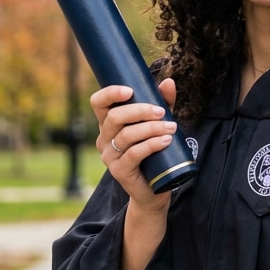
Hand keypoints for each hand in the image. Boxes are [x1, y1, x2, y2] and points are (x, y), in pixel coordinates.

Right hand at [90, 80, 177, 213]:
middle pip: (114, 117)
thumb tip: (168, 82)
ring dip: (151, 128)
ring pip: (126, 135)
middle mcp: (104, 139)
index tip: (130, 90)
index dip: (110, 93)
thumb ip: (163, 103)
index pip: (98, 102)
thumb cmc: (155, 152)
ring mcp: (109, 156)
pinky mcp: (119, 171)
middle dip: (140, 110)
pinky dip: (151, 145)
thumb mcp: (158, 123)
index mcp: (108, 124)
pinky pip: (133, 154)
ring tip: (172, 128)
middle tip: (162, 112)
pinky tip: (165, 141)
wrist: (155, 188)